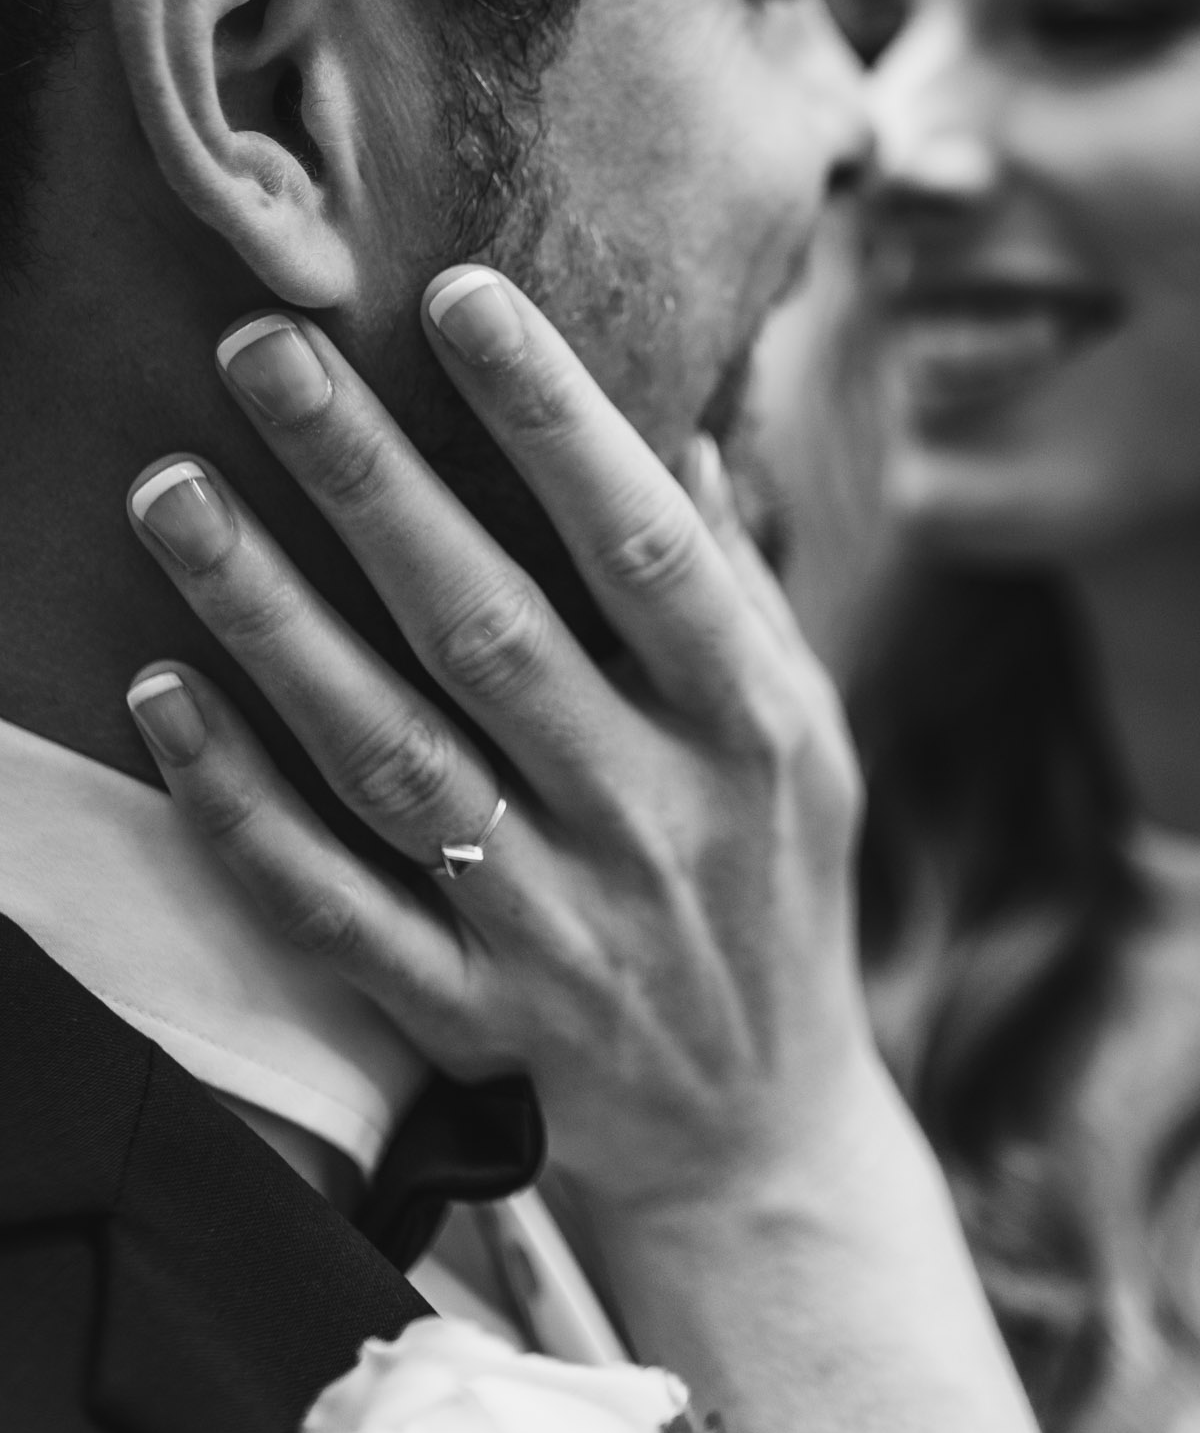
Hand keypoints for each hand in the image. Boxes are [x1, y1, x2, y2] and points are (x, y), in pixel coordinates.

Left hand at [123, 269, 1048, 1432]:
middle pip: (487, 628)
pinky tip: (160, 696)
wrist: (762, 1137)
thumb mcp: (807, 728)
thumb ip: (734, 581)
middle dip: (370, 479)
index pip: (643, 544)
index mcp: (748, 723)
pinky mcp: (472, 1015)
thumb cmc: (780, 883)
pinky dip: (240, 806)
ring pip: (387, 754)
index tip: (460, 295)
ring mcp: (554, 923)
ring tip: (173, 492)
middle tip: (263, 353)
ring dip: (271, 619)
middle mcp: (651, 816)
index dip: (554, 418)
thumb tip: (680, 419)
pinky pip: (332, 905)